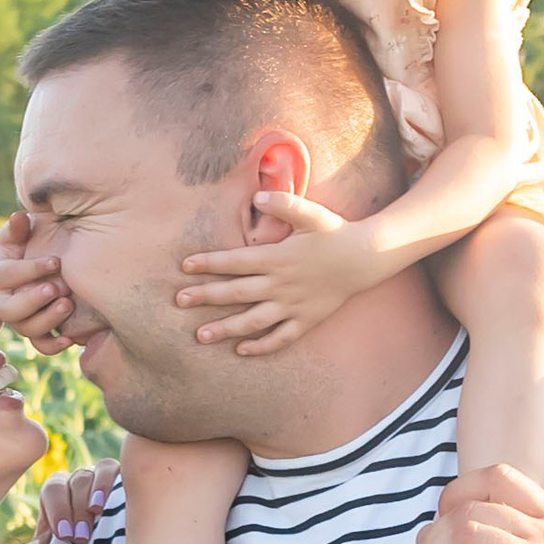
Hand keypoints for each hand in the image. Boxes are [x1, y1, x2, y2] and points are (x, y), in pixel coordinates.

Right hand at [0, 208, 77, 355]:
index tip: (56, 261)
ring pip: (26, 330)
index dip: (29, 269)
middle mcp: (4, 300)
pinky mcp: (38, 332)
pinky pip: (42, 346)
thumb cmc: (35, 243)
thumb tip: (19, 217)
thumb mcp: (27, 232)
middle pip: (7, 310)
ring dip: (48, 319)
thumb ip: (21, 227)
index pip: (5, 275)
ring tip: (69, 304)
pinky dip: (56, 345)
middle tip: (58, 287)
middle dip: (33, 299)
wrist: (51, 263)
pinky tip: (72, 337)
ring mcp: (21, 319)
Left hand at [18, 461, 118, 543]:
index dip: (58, 510)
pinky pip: (120, 471)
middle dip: (77, 509)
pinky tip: (117, 501)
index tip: (64, 536)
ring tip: (96, 512)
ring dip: (97, 490)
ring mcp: (105, 479)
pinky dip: (115, 481)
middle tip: (81, 538)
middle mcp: (80, 482)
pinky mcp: (126, 484)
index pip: (53, 490)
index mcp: (56, 494)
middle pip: (77, 481)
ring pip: (99, 470)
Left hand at [176, 195, 377, 353]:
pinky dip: (261, 346)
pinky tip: (241, 349)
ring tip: (200, 336)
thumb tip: (259, 194)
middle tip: (179, 301)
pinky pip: (281, 338)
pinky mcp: (306, 320)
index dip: (210, 263)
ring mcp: (293, 305)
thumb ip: (285, 203)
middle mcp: (281, 284)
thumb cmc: (333, 233)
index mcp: (277, 257)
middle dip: (206, 296)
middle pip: (237, 293)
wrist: (365, 259)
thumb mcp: (312, 213)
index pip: (236, 261)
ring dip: (226, 328)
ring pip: (254, 321)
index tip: (185, 266)